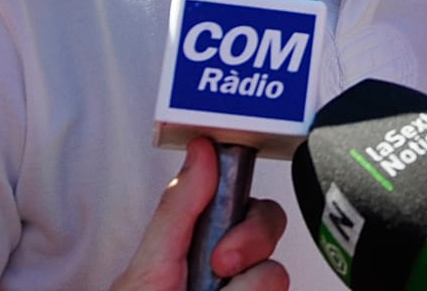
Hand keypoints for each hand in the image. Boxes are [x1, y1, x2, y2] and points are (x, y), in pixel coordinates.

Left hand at [108, 137, 288, 290]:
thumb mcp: (150, 265)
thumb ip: (180, 209)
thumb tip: (205, 150)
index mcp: (206, 243)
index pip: (251, 208)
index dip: (248, 221)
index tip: (222, 249)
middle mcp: (234, 270)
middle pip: (273, 235)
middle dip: (251, 248)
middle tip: (220, 272)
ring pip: (276, 277)